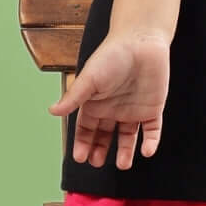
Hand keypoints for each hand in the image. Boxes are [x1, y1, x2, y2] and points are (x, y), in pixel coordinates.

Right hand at [48, 32, 170, 169]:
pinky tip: (146, 151)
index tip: (79, 158)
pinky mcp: (152, 108)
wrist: (141, 41)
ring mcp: (133, 109)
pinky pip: (152, 130)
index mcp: (95, 102)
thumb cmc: (112, 55)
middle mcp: (113, 108)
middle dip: (99, 150)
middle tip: (96, 163)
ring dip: (124, 152)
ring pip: (128, 137)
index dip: (82, 142)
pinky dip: (150, 142)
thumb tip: (52, 111)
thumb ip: (74, 97)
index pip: (86, 128)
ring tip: (122, 164)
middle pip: (104, 135)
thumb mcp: (90, 78)